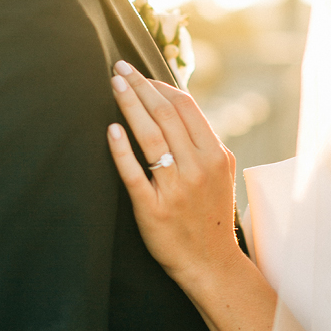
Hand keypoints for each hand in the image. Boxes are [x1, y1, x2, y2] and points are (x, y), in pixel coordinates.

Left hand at [107, 61, 242, 286]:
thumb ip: (203, 142)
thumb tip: (176, 106)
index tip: (140, 74)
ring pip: (150, 137)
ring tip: (114, 85)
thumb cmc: (210, 214)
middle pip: (166, 115)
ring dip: (130, 105)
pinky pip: (135, 174)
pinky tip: (111, 130)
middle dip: (140, 86)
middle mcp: (197, 167)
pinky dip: (122, 149)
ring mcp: (175, 188)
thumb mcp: (219, 173)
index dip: (160, 85)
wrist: (210, 263)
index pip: (185, 107)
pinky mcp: (153, 209)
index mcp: (215, 154)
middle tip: (119, 67)